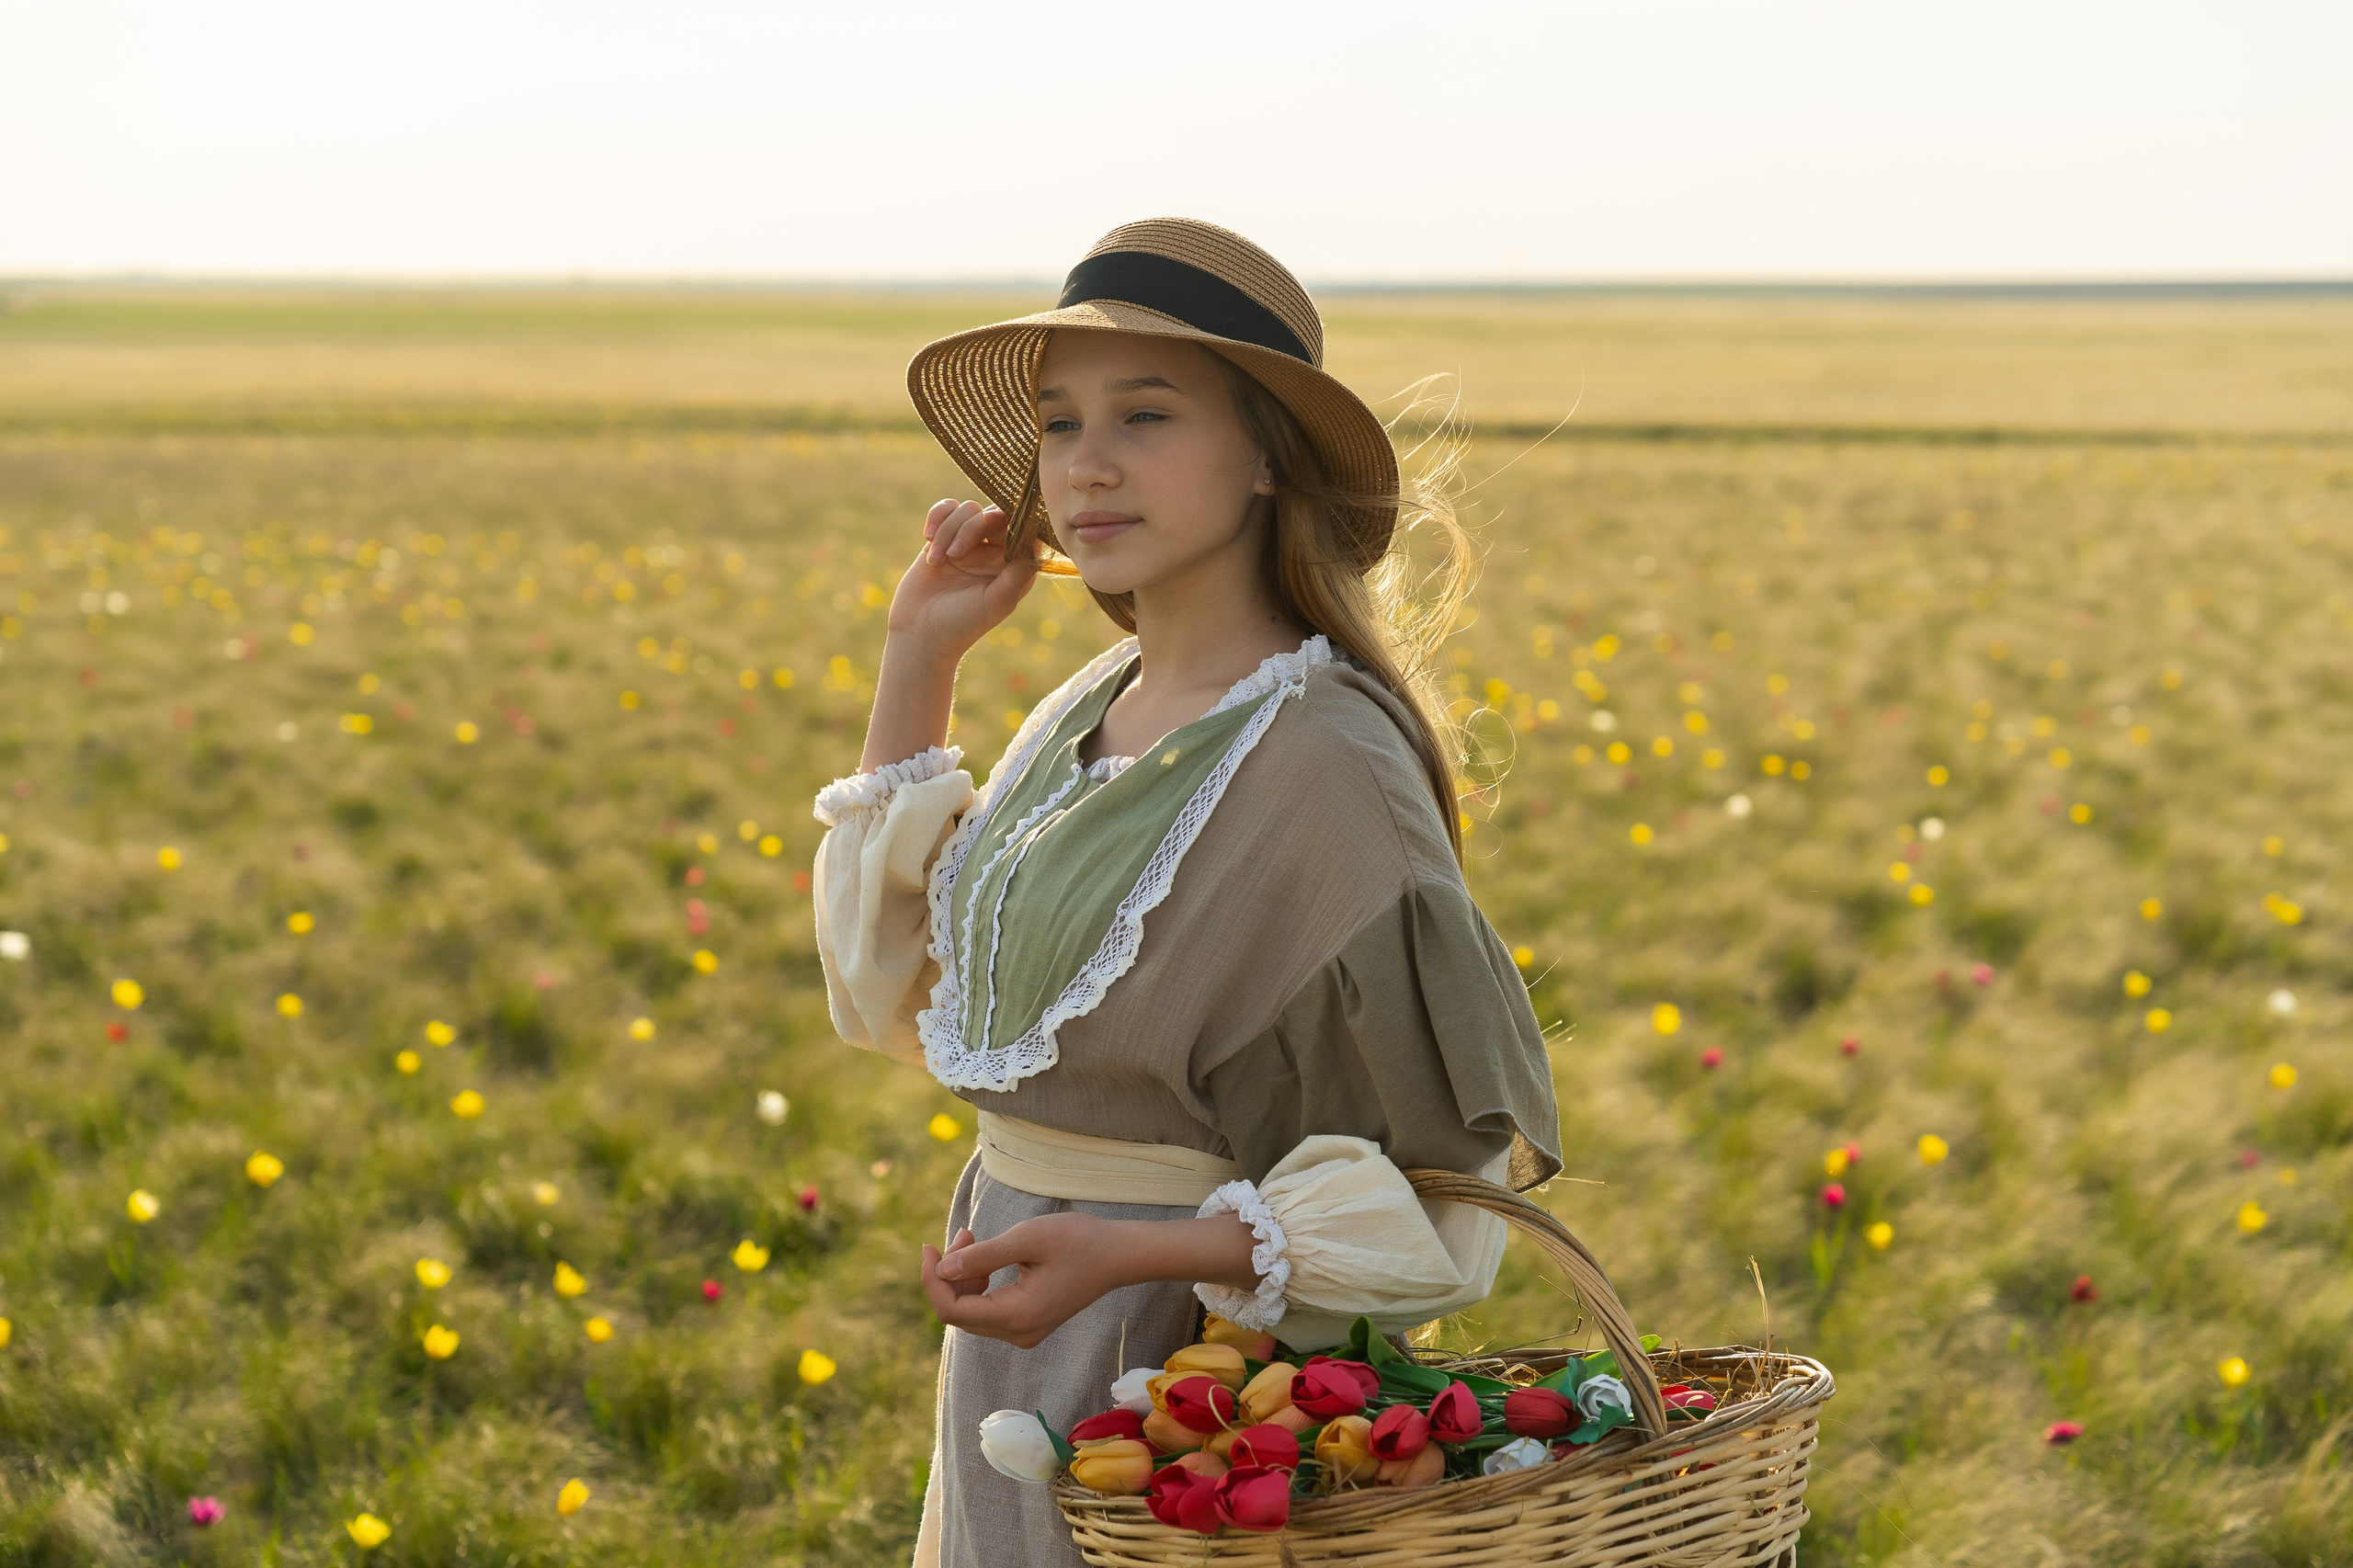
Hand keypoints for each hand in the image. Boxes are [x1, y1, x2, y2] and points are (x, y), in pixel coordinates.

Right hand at [887, 499, 1040, 660]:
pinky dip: (936, 518)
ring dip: (949, 531)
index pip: (1022, 526)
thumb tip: (1036, 538)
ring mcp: (969, 542)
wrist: (920, 633)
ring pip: (967, 510)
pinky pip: (946, 509)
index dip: (1011, 517)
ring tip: (937, 562)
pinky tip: (928, 539)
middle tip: (956, 555)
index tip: (993, 522)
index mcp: (1015, 564)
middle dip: (972, 528)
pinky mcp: (943, 538)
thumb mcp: (998, 600)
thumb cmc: (963, 623)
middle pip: (993, 513)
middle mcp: (996, 550)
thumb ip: (1020, 571)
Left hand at [920, 1212, 1127, 1349]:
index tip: (929, 1246)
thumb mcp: (1027, 1238)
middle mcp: (1017, 1333)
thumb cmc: (1078, 1240)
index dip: (932, 1279)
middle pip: (958, 1313)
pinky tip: (985, 1257)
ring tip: (973, 1238)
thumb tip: (942, 1269)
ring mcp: (1022, 1333)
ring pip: (970, 1311)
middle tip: (964, 1233)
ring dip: (962, 1276)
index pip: (952, 1310)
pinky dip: (977, 1283)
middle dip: (948, 1272)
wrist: (1117, 1256)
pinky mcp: (1027, 1324)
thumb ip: (982, 1256)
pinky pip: (987, 1310)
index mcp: (1017, 1316)